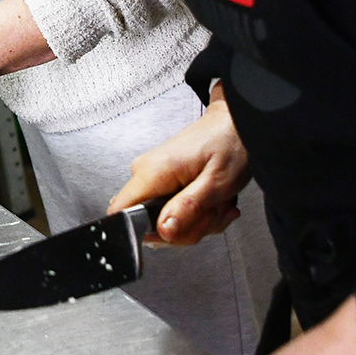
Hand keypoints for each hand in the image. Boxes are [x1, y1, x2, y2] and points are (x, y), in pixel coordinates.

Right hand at [109, 91, 250, 245]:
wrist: (234, 122)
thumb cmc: (229, 142)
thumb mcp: (216, 183)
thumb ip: (188, 209)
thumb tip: (163, 231)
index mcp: (152, 172)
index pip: (121, 214)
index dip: (147, 232)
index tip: (178, 229)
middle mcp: (145, 173)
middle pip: (149, 225)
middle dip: (187, 228)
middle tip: (212, 212)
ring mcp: (153, 177)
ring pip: (165, 221)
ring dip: (197, 221)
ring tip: (216, 203)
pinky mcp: (163, 180)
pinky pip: (172, 211)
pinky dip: (197, 213)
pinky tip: (212, 202)